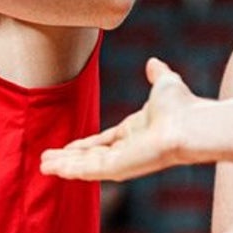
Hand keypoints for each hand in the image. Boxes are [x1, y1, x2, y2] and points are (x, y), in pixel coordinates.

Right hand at [41, 57, 198, 180]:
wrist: (190, 123)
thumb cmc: (182, 106)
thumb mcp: (165, 83)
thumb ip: (157, 74)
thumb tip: (153, 62)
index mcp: (135, 132)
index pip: (103, 141)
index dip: (83, 144)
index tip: (66, 146)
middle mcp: (127, 149)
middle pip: (90, 157)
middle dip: (68, 158)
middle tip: (46, 160)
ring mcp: (122, 161)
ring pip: (86, 166)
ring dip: (64, 165)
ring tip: (43, 166)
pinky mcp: (119, 168)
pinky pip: (88, 170)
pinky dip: (69, 169)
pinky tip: (52, 169)